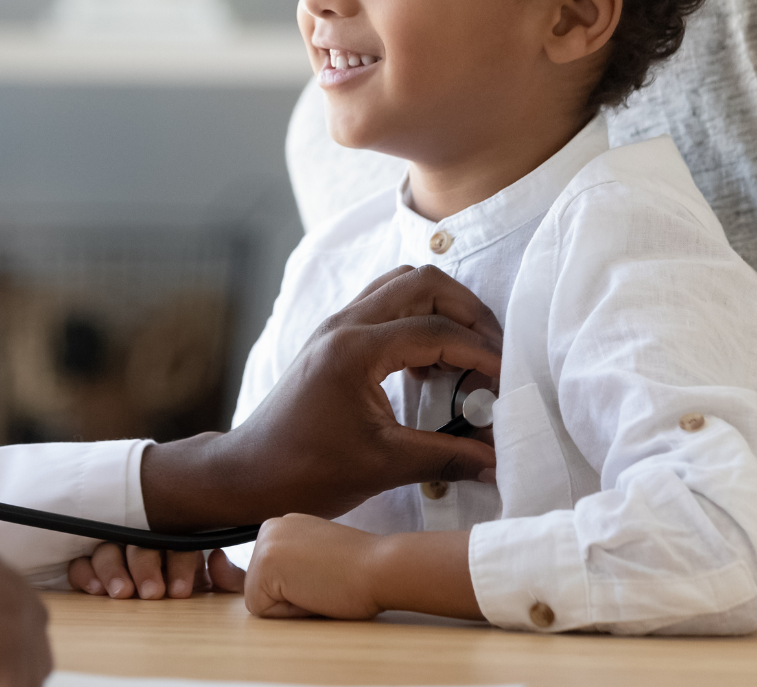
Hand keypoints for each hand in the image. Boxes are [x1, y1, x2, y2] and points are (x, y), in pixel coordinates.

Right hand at [66, 542, 247, 598]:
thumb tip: (217, 560)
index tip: (180, 592)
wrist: (169, 601)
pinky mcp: (89, 568)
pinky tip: (96, 590)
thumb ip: (228, 578)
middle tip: (152, 593)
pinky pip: (80, 563)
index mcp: (177, 542)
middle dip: (145, 567)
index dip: (179, 565)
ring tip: (123, 593)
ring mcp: (114, 553)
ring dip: (113, 569)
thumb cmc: (190, 591)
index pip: (177, 543)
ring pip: (107, 549)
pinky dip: (85, 573)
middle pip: (139, 543)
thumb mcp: (217, 589)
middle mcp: (143, 543)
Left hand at [142, 266, 502, 530]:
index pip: (435, 330)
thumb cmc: (306, 470)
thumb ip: (446, 457)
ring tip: (467, 354)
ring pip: (401, 286)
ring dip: (441, 309)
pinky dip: (417, 320)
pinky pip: (384, 305)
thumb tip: (497, 461)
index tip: (507, 380)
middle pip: (421, 283)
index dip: (480, 352)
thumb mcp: (384, 466)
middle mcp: (344, 324)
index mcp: (354, 349)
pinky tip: (431, 364)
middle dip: (466, 311)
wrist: (249, 473)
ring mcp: (336, 327)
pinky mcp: (333, 339)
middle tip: (493, 351)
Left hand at [245, 516, 478, 621]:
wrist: (383, 567)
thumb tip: (222, 572)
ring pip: (262, 600)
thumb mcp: (313, 561)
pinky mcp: (265, 564)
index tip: (325, 573)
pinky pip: (263, 610)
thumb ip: (279, 568)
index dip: (298, 590)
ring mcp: (264, 543)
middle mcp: (268, 527)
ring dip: (291, 605)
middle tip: (325, 578)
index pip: (271, 578)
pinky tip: (314, 591)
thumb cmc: (359, 570)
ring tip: (321, 584)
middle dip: (290, 597)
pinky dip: (290, 612)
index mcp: (280, 526)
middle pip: (262, 589)